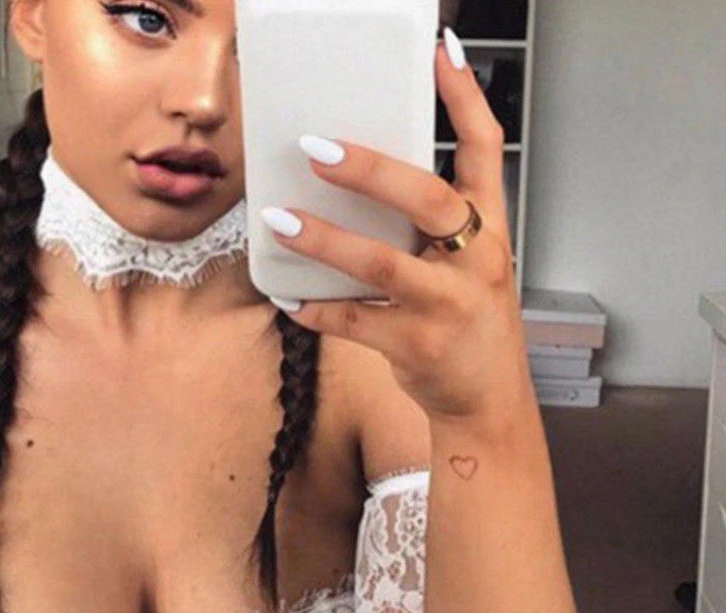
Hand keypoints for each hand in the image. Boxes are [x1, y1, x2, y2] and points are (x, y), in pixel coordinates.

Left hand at [261, 36, 534, 433]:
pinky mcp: (416, 347)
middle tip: (316, 148)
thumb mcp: (469, 266)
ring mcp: (447, 306)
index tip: (442, 53)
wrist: (488, 401)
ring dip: (324, 240)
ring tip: (279, 218)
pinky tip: (289, 297)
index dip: (466, 99)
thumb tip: (357, 187)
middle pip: (426, 199)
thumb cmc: (470, 326)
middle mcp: (475, 262)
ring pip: (380, 265)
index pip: (486, 151)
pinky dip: (316, 309)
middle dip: (371, 171)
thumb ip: (430, 229)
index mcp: (491, 230)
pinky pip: (353, 322)